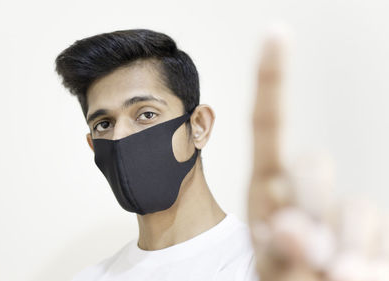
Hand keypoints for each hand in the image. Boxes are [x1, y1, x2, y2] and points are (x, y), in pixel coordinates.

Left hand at [247, 29, 388, 280]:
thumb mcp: (271, 270)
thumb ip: (280, 252)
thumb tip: (294, 228)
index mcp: (267, 190)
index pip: (268, 128)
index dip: (272, 80)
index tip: (276, 32)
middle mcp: (303, 191)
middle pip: (312, 164)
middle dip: (309, 202)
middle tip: (300, 247)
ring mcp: (340, 210)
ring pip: (353, 206)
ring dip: (339, 247)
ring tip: (324, 274)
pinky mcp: (372, 231)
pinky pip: (373, 227)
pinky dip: (362, 261)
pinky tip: (346, 274)